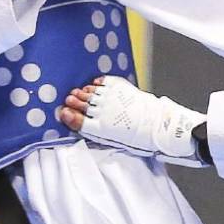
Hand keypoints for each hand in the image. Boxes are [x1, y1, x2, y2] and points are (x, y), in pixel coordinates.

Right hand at [59, 79, 207, 166]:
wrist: (160, 125)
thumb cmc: (140, 138)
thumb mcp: (116, 141)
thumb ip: (96, 132)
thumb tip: (81, 123)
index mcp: (102, 128)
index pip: (80, 120)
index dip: (70, 116)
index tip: (63, 113)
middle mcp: (104, 111)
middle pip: (83, 104)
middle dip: (74, 102)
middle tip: (69, 100)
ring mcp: (112, 98)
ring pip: (91, 93)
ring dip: (83, 93)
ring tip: (78, 93)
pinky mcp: (121, 88)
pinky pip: (103, 82)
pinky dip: (97, 84)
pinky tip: (94, 85)